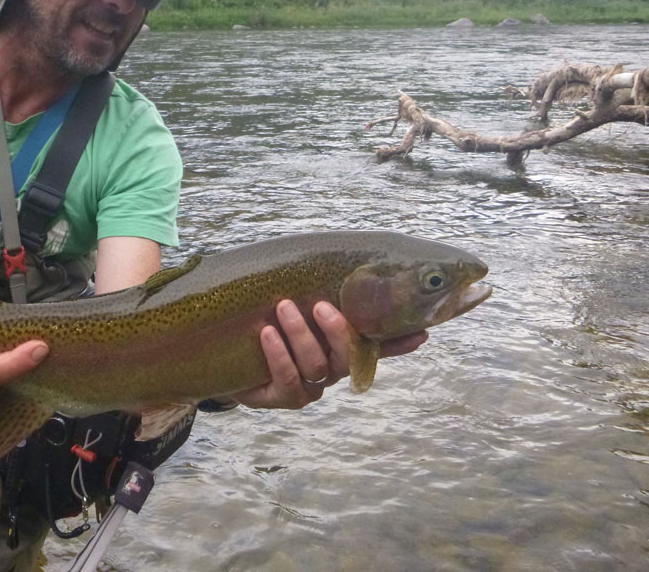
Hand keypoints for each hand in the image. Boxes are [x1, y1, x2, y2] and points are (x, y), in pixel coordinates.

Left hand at [229, 300, 428, 409]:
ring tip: (283, 308)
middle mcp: (332, 369)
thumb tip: (329, 254)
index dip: (400, 342)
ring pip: (318, 366)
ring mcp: (310, 386)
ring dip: (301, 335)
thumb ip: (312, 287)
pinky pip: (288, 380)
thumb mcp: (289, 303)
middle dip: (337, 331)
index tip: (422, 332)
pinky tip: (268, 334)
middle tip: (321, 305)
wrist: (228, 357)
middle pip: (348, 356)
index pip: (377, 344)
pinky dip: (279, 355)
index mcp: (340, 346)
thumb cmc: (266, 322)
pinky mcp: (284, 397)